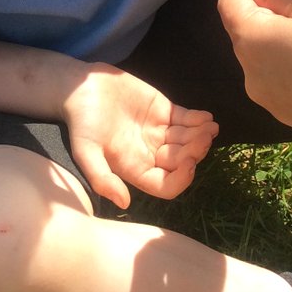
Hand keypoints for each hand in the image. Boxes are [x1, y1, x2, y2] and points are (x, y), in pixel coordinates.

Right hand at [62, 64, 218, 209]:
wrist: (81, 88)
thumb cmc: (81, 123)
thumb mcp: (85, 153)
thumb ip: (102, 179)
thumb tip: (124, 204)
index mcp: (136, 169)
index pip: (165, 185)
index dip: (181, 179)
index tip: (189, 164)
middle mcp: (151, 153)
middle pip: (181, 161)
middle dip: (194, 152)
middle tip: (203, 139)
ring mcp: (159, 132)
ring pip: (187, 140)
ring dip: (201, 136)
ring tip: (210, 128)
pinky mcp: (164, 111)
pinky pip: (187, 119)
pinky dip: (199, 119)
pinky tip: (207, 118)